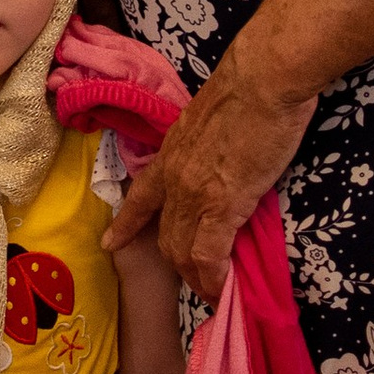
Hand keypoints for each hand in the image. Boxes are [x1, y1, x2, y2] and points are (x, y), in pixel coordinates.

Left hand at [105, 48, 316, 304]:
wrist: (262, 79)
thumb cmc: (248, 87)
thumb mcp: (212, 119)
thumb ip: (208, 145)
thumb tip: (222, 159)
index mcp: (171, 153)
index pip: (140, 196)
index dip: (127, 225)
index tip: (111, 243)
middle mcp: (174, 177)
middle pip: (163, 235)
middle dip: (176, 264)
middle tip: (194, 281)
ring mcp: (194, 193)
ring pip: (182, 251)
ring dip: (195, 278)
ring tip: (210, 294)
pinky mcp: (221, 205)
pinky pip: (208, 255)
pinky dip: (213, 279)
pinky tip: (222, 292)